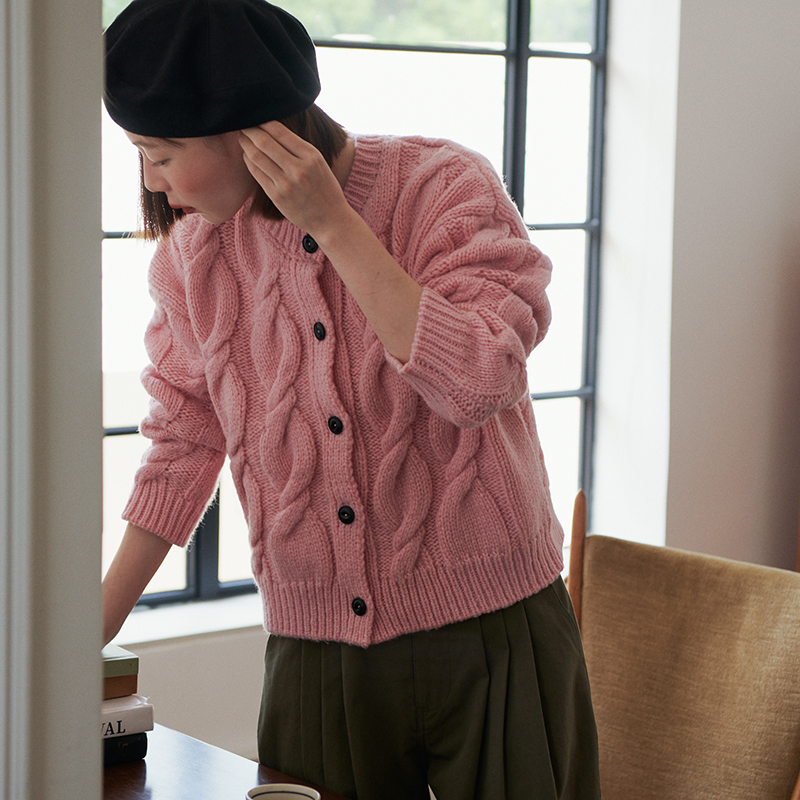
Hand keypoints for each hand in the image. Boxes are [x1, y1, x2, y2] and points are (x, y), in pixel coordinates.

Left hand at [239, 122, 349, 237]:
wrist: (331, 220)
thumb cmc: (325, 189)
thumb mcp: (319, 163)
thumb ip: (299, 148)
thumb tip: (272, 129)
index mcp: (311, 156)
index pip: (279, 131)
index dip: (263, 122)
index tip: (256, 118)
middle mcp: (298, 169)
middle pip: (264, 142)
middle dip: (250, 131)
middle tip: (243, 125)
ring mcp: (286, 184)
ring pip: (257, 157)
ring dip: (246, 145)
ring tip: (242, 138)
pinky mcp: (277, 197)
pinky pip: (257, 174)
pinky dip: (249, 161)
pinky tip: (247, 156)